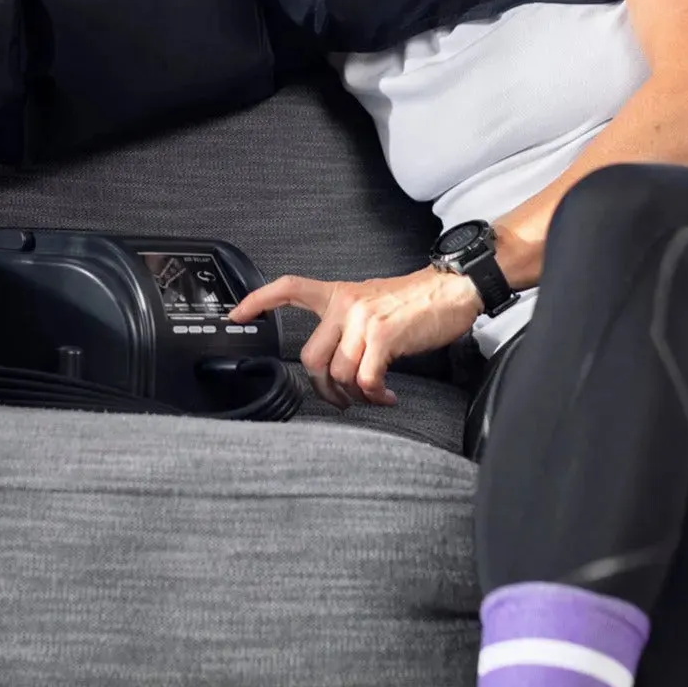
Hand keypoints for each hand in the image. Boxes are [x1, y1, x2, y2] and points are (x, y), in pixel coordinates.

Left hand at [226, 266, 483, 409]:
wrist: (451, 290)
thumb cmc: (414, 301)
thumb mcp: (370, 300)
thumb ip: (346, 321)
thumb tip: (333, 359)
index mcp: (338, 293)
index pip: (289, 288)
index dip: (258, 301)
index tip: (236, 315)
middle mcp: (345, 304)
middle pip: (310, 356)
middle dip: (322, 388)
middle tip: (339, 399)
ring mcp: (362, 319)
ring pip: (338, 372)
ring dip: (353, 395)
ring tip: (372, 395)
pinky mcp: (384, 336)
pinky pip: (365, 378)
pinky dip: (374, 395)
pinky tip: (385, 395)